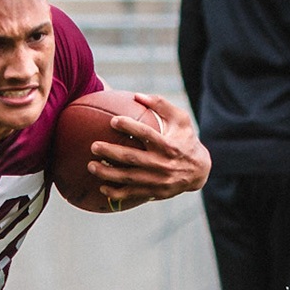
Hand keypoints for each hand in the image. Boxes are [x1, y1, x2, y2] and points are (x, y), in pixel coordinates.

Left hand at [87, 92, 212, 208]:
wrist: (199, 171)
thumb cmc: (186, 139)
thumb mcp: (181, 119)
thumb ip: (160, 105)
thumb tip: (136, 95)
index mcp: (168, 145)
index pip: (146, 134)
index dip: (129, 127)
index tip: (113, 121)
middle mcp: (162, 163)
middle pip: (131, 157)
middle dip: (110, 152)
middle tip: (93, 146)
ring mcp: (157, 180)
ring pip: (128, 177)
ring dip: (107, 172)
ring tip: (91, 165)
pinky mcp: (154, 192)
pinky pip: (132, 193)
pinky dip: (116, 193)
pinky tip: (101, 187)